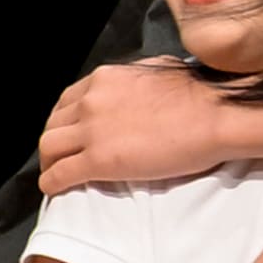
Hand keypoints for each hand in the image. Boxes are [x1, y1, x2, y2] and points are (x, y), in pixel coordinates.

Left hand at [39, 59, 225, 192]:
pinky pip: (61, 173)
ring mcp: (92, 130)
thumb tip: (135, 86)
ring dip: (48, 162)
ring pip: (49, 146)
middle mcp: (91, 100)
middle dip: (53, 142)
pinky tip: (52, 190)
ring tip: (54, 174)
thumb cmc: (199, 95)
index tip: (68, 133)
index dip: (64, 119)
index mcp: (104, 79)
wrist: (214, 115)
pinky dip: (51, 183)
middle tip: (58, 157)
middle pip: (53, 123)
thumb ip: (134, 81)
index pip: (67, 100)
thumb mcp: (155, 72)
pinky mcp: (99, 160)